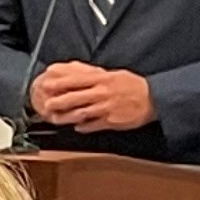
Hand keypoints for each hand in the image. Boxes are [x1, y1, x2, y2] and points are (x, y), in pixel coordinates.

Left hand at [32, 65, 156, 134]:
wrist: (153, 98)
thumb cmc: (132, 85)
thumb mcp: (113, 74)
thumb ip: (94, 75)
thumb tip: (75, 71)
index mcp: (102, 79)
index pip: (76, 79)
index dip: (60, 82)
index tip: (47, 84)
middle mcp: (102, 93)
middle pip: (75, 97)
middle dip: (59, 101)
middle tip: (46, 104)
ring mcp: (106, 108)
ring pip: (81, 113)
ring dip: (67, 117)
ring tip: (55, 119)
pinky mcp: (111, 121)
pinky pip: (93, 125)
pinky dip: (84, 127)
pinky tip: (77, 128)